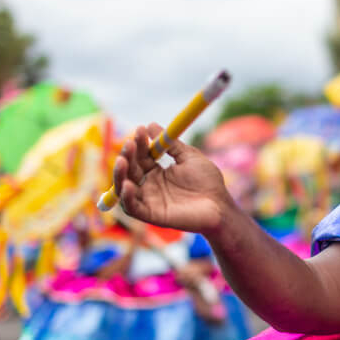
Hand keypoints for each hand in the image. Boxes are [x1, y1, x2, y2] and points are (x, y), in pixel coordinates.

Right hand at [113, 123, 234, 233]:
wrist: (220, 206)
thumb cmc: (208, 182)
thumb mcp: (189, 157)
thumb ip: (171, 144)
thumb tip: (151, 124)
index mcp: (157, 172)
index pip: (141, 156)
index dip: (139, 143)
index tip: (140, 129)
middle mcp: (150, 186)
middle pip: (130, 169)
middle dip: (128, 155)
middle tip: (131, 143)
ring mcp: (149, 200)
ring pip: (123, 187)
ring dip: (119, 173)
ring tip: (122, 160)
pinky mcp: (151, 215)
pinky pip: (131, 207)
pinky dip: (126, 197)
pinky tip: (128, 184)